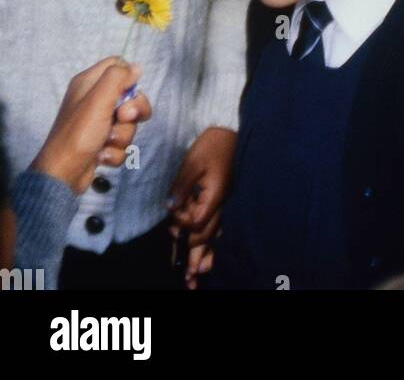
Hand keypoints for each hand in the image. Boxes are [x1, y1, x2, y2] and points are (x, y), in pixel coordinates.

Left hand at [30, 59, 150, 194]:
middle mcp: (94, 100)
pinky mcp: (101, 143)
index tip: (130, 92)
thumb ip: (118, 77)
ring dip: (122, 135)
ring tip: (106, 143)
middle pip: (129, 96)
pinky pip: (121, 142)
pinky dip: (115, 151)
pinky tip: (102, 156)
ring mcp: (98, 123)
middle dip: (132, 111)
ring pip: (128, 123)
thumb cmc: (78, 134)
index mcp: (88, 83)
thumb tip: (136, 67)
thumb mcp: (98, 99)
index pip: (117, 65)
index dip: (128, 76)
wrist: (62, 176)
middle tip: (122, 118)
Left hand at [169, 126, 235, 286]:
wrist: (230, 128)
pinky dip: (213, 239)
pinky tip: (210, 250)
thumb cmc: (213, 143)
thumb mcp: (193, 162)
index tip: (171, 219)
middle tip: (188, 277)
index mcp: (215, 196)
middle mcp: (223, 203)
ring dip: (206, 253)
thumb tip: (171, 208)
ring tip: (198, 272)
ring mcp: (225, 201)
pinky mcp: (225, 196)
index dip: (182, 226)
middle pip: (207, 235)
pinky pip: (219, 223)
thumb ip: (182, 187)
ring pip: (215, 233)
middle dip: (196, 255)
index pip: (196, 223)